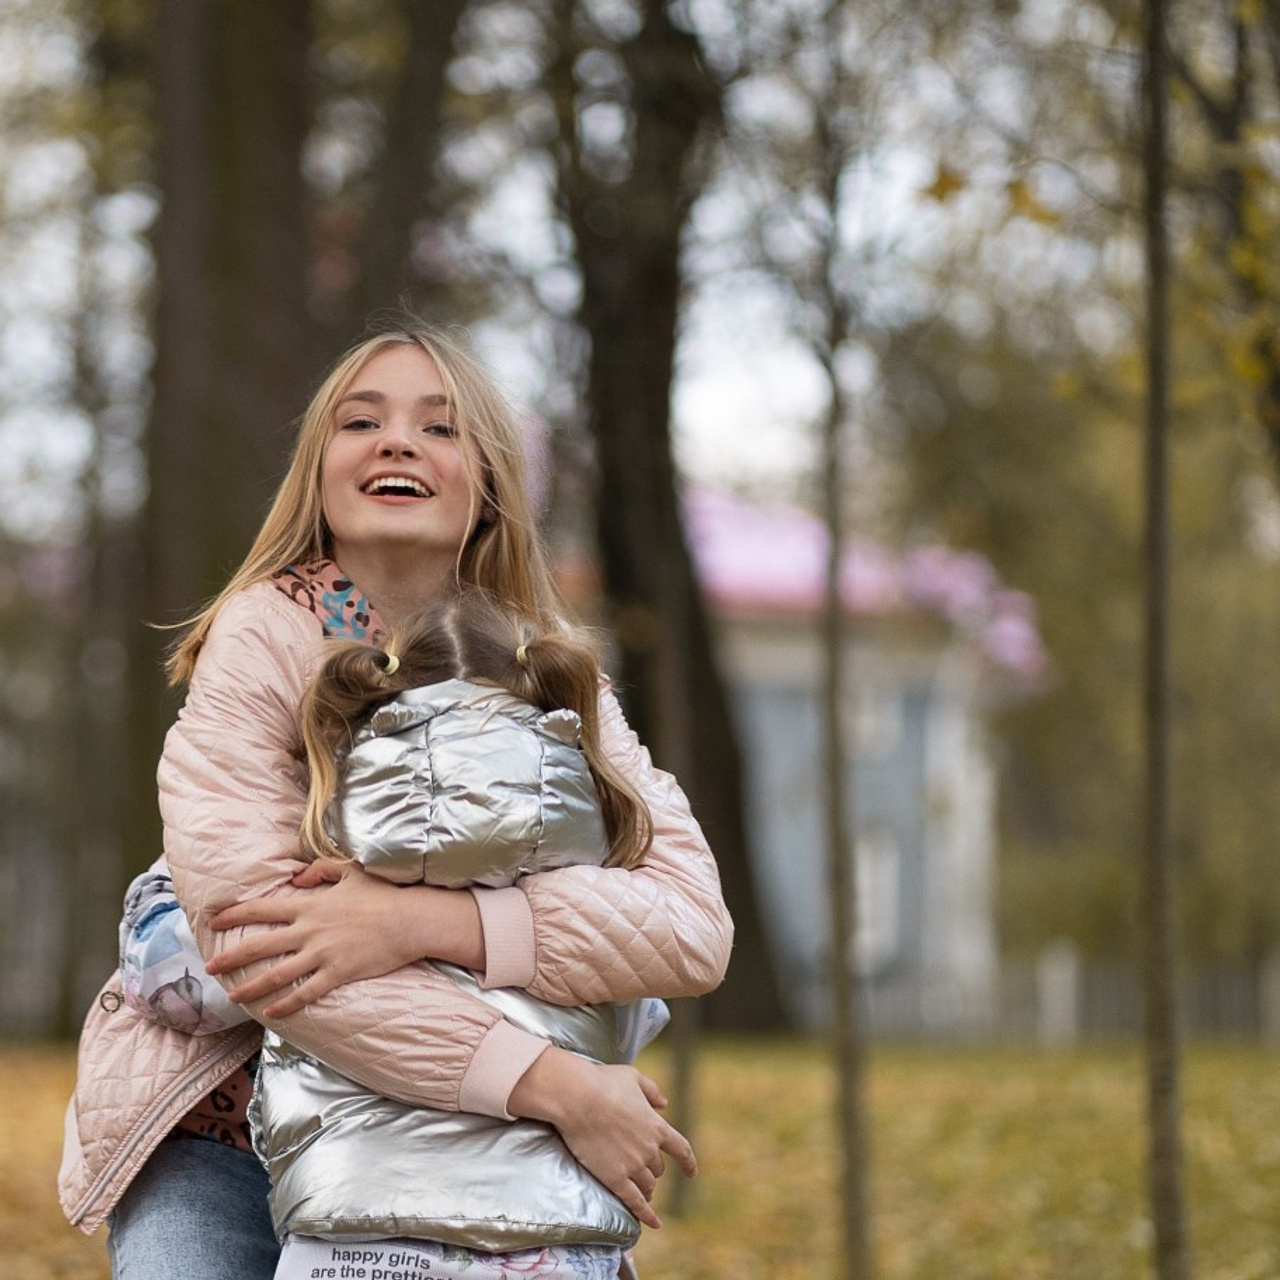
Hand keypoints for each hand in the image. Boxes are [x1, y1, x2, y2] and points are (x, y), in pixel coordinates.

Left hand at [206, 866, 482, 1017]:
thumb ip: (321, 870)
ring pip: (277, 973)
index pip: (262, 909)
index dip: (235, 914)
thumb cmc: (384, 895)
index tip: (215, 921)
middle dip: (232, 957)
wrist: (411, 919)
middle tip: (210, 968)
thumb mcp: (351, 872)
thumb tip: (297, 876)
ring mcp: (323, 953)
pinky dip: (287, 1004)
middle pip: (260, 944)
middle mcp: (310, 930)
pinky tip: (271, 1012)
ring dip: (252, 986)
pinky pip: (306, 992)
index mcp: (310, 904)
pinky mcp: (338, 973)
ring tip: (233, 997)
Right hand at [507, 1049, 695, 1228]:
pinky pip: (636, 1203)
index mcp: (656, 1126)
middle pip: (658, 1169)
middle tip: (643, 1171)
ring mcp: (633, 1166)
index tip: (692, 1172)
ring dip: (647, 1189)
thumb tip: (665, 1103)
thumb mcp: (633, 1078)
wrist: (578, 1098)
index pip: (681, 1149)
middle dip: (653, 1171)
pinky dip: (647, 1215)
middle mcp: (649, 1149)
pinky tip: (655, 1223)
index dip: (688, 1162)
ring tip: (643, 1192)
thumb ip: (651, 1091)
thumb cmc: (603, 1083)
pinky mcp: (615, 1179)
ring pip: (648, 1186)